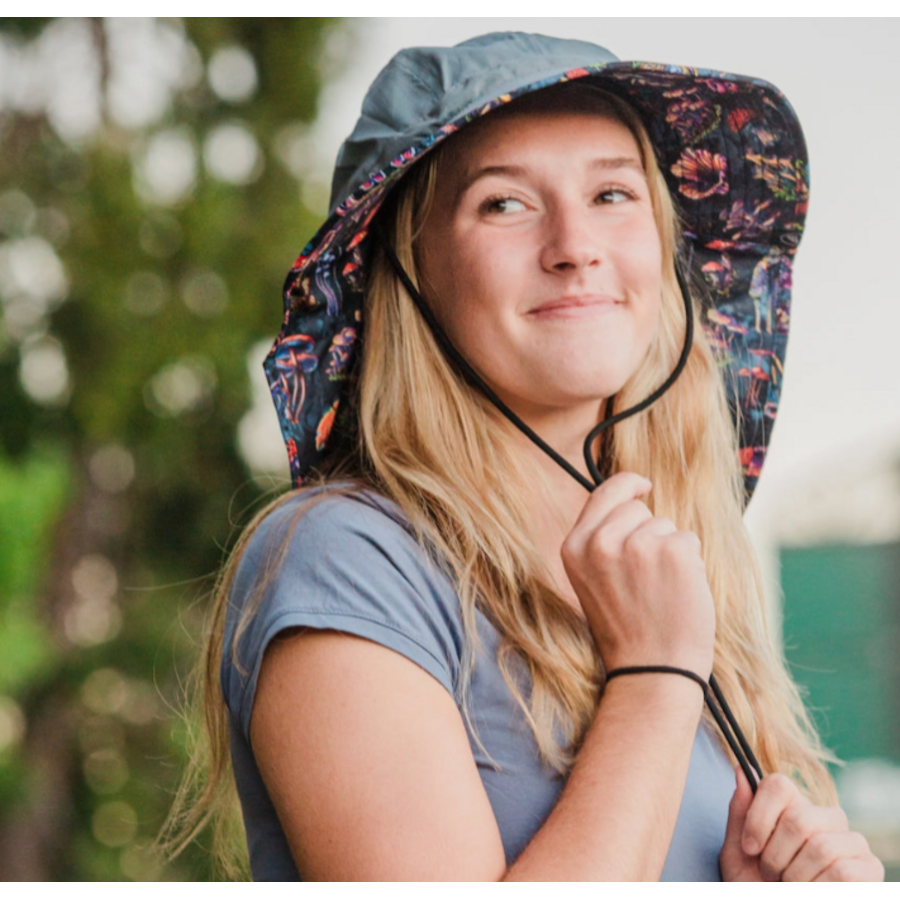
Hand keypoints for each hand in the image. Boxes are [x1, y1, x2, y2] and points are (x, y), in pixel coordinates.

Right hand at [560, 471, 715, 675]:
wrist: (651, 670)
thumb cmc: (627, 629)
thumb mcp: (593, 579)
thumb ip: (601, 540)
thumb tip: (632, 499)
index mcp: (574, 547)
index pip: (604, 494)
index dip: (627, 485)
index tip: (643, 486)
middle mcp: (601, 542)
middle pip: (639, 510)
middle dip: (650, 533)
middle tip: (646, 579)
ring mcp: (637, 545)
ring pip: (666, 525)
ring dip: (671, 551)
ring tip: (660, 591)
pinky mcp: (673, 552)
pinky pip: (688, 540)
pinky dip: (691, 563)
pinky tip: (679, 592)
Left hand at [720, 770, 884, 881]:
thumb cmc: (758, 884)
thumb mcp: (739, 852)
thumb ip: (741, 812)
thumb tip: (742, 768)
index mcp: (795, 806)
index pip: (778, 784)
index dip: (759, 817)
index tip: (749, 848)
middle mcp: (827, 816)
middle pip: (798, 818)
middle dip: (775, 855)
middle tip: (770, 874)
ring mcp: (852, 841)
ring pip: (820, 846)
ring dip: (795, 875)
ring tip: (789, 884)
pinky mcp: (870, 867)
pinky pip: (842, 870)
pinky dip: (816, 886)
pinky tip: (813, 889)